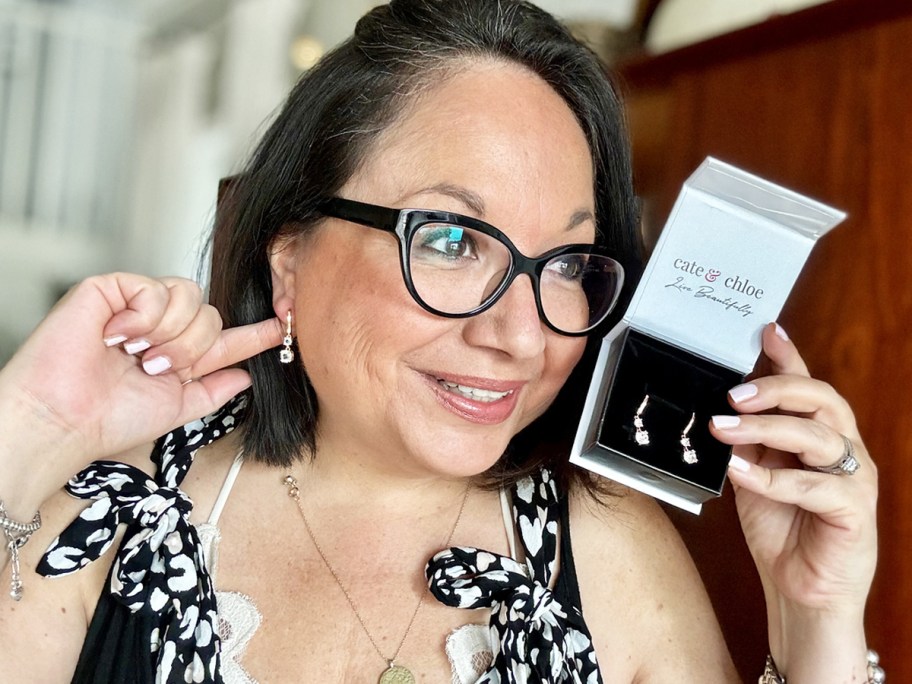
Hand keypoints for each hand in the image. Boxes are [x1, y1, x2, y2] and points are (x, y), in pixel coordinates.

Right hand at [0, 273, 282, 512]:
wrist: (66, 419)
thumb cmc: (110, 419)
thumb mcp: (179, 409)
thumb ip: (215, 390)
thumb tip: (246, 375)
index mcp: (179, 356)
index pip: (225, 339)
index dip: (256, 333)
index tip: (285, 325)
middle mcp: (161, 329)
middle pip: (212, 315)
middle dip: (194, 346)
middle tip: (158, 367)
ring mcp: (137, 307)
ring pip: (190, 297)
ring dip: (170, 333)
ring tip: (137, 354)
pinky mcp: (112, 289)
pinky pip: (155, 288)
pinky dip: (143, 317)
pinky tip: (117, 337)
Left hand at [710, 322, 876, 678]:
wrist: (799, 587)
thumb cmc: (782, 527)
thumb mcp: (756, 473)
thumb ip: (748, 442)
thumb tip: (723, 408)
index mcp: (819, 434)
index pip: (807, 386)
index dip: (789, 357)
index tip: (765, 332)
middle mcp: (843, 449)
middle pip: (821, 400)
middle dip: (775, 390)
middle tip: (732, 394)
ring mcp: (854, 478)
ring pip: (819, 436)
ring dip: (767, 429)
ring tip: (725, 429)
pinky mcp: (855, 510)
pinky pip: (816, 486)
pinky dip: (774, 478)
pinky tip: (741, 473)